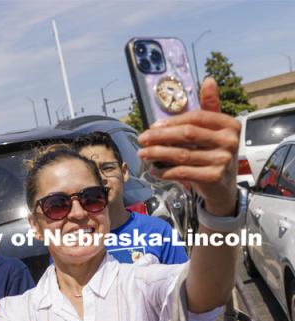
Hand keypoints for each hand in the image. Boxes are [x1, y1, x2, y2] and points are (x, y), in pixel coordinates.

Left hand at [138, 77, 239, 216]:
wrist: (224, 187)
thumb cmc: (215, 155)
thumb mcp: (215, 131)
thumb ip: (210, 108)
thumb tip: (208, 80)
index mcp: (229, 124)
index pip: (196, 117)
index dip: (172, 121)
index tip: (153, 125)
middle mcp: (229, 141)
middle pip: (187, 134)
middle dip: (160, 136)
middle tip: (142, 139)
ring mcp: (223, 160)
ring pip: (182, 154)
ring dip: (157, 154)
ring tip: (143, 153)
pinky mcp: (213, 177)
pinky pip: (182, 172)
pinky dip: (165, 171)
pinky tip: (154, 170)